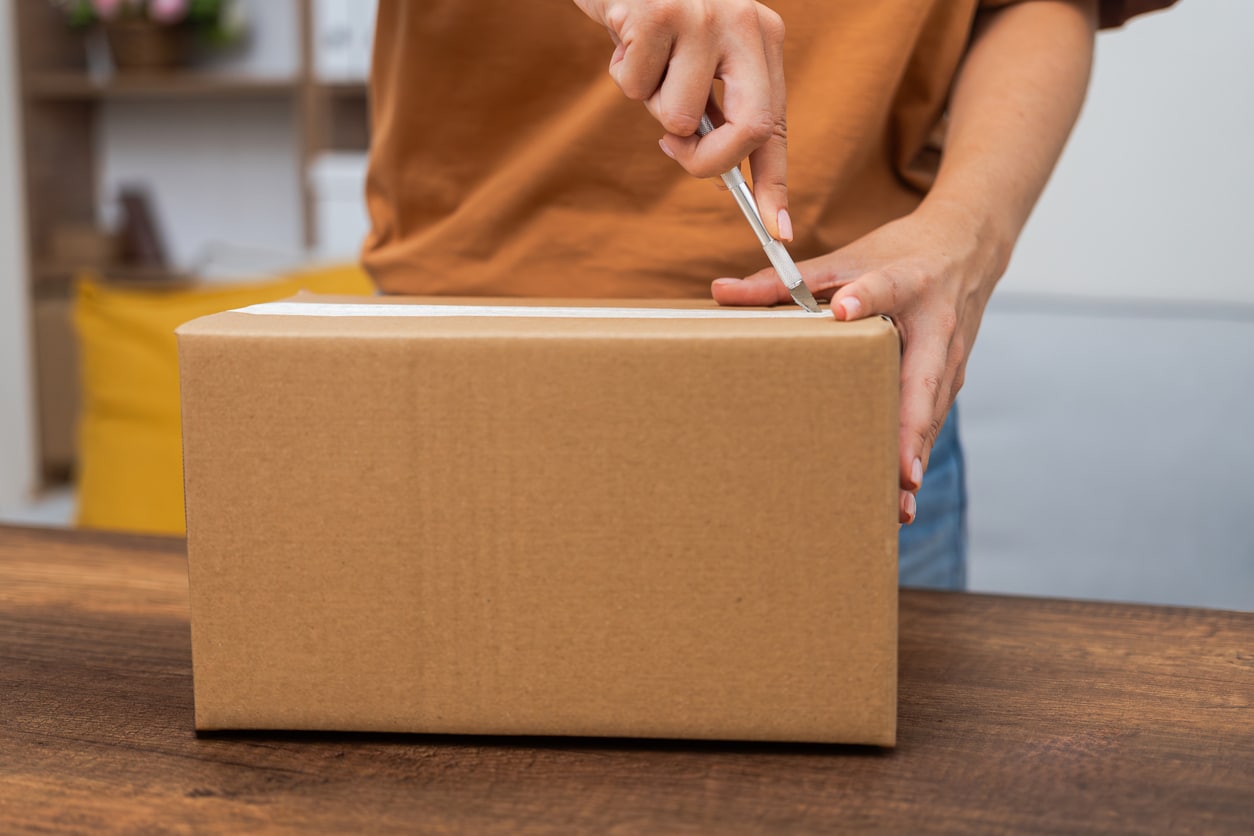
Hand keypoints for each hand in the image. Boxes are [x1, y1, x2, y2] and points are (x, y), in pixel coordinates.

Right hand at [572, 0, 791, 239]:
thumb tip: (721, 174)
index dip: (775, 182)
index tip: (778, 230)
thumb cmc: (653, 14)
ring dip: (648, 102)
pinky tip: (624, 37)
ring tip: (642, 58)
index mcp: (762, 38)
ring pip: (678, 116)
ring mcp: (705, 17)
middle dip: (708, 161)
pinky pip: (635, 87)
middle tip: (674, 151)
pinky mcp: (658, 14)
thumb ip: (710, 106)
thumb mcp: (694, 56)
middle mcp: (745, 25)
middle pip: (751, 129)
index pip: (775, 124)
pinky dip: (622, 73)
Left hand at [710, 201, 1006, 523]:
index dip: (866, 296)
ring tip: (898, 505)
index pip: (886, 287)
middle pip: (923, 380)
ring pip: (931, 413)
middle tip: (901, 472)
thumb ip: (783, 282)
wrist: (967, 247)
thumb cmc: (899, 254)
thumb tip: (719, 290)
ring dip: (915, 459)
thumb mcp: (845, 259)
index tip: (844, 310)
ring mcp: (950, 358)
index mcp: (908, 281)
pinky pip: (932, 421)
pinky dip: (917, 457)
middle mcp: (937, 326)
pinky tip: (901, 498)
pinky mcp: (952, 380)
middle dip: (911, 430)